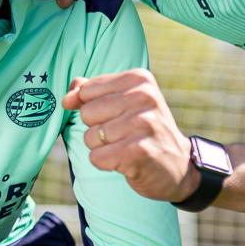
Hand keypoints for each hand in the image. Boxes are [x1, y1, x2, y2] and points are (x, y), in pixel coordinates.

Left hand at [62, 69, 199, 202]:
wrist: (177, 167)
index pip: (86, 91)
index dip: (93, 109)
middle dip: (97, 129)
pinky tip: (126, 161)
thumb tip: (67, 98)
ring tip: (126, 147)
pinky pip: (97, 157)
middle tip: (123, 135)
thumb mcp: (121, 103)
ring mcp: (144, 123)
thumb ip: (88, 93)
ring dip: (102, 148)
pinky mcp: (139, 151)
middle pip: (87, 114)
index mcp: (138, 79)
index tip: (116, 116)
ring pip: (90, 137)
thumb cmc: (141, 131)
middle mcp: (144, 96)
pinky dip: (106, 163)